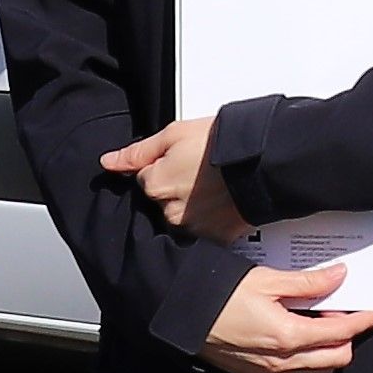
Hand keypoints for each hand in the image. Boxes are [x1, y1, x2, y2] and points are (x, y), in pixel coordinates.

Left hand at [98, 117, 252, 241]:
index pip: (145, 179)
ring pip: (182, 217)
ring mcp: (193, 227)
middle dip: (176, 188)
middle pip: (162, 201)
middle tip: (200, 171)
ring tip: (214, 186)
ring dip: (192, 205)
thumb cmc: (222, 144)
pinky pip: (204, 231)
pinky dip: (210, 219)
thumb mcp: (175, 133)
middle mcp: (170, 212)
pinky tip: (222, 202)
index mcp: (156, 185)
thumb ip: (138, 152)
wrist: (263, 161)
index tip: (182, 159)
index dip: (163, 166)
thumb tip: (109, 162)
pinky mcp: (216, 238)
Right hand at [199, 263, 372, 372]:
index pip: (341, 334)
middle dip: (348, 336)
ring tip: (319, 319)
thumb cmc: (221, 293)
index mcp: (288, 337)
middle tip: (338, 308)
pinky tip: (300, 333)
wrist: (181, 316)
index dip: (364, 321)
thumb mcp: (267, 280)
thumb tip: (340, 277)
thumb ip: (308, 283)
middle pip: (336, 359)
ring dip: (329, 349)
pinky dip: (309, 358)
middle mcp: (282, 364)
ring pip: (318, 370)